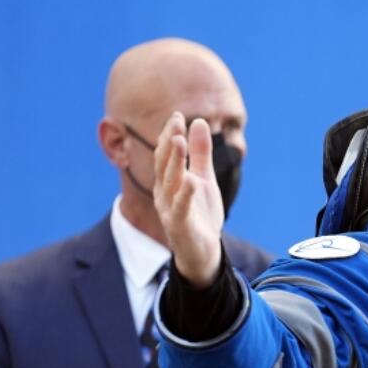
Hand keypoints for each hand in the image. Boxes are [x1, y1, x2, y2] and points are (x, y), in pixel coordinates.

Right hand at [153, 113, 224, 286]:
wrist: (202, 251)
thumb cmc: (200, 213)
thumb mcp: (204, 179)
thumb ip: (201, 153)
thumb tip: (199, 121)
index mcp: (168, 181)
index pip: (166, 154)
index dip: (170, 135)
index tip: (177, 116)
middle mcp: (164, 193)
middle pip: (164, 164)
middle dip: (169, 142)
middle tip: (176, 122)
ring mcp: (169, 209)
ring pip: (170, 182)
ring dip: (174, 162)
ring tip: (179, 142)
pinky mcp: (180, 225)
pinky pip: (181, 208)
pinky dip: (185, 194)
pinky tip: (191, 179)